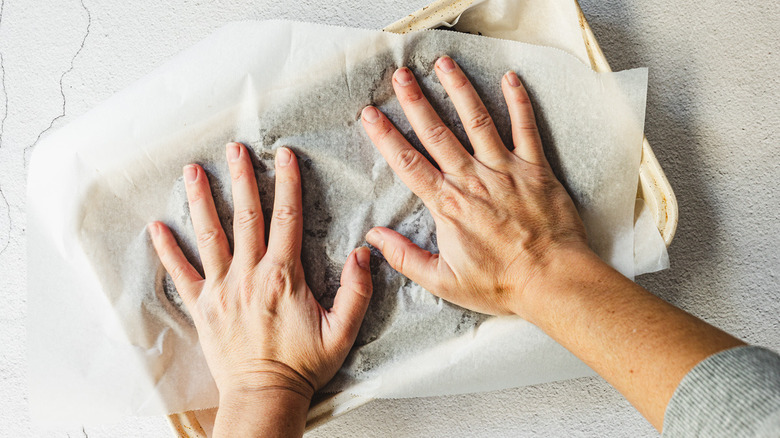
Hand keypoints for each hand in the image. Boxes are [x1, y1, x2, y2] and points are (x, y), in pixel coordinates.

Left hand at [148, 144, 371, 436]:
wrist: (265, 396)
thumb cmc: (303, 366)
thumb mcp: (343, 331)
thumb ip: (356, 291)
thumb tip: (364, 254)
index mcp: (284, 276)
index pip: (287, 218)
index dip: (288, 184)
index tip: (285, 156)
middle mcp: (250, 275)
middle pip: (246, 216)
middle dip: (243, 179)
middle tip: (235, 149)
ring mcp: (222, 289)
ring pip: (210, 236)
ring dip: (202, 201)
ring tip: (193, 171)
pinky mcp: (203, 307)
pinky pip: (182, 273)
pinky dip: (168, 250)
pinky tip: (157, 227)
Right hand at [361, 56, 588, 316]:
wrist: (552, 280)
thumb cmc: (501, 283)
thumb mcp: (444, 281)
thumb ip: (405, 257)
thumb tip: (374, 238)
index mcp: (448, 205)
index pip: (408, 164)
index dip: (386, 137)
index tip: (371, 114)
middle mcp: (472, 180)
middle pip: (437, 133)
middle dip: (415, 101)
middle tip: (400, 76)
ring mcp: (505, 170)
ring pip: (477, 121)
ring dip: (458, 90)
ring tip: (443, 64)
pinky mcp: (534, 168)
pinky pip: (525, 128)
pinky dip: (518, 101)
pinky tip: (510, 78)